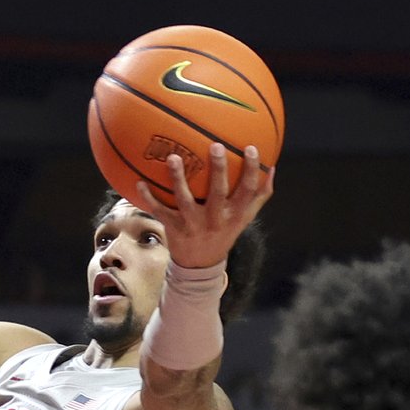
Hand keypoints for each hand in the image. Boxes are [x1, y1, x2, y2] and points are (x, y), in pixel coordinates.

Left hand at [135, 143, 274, 268]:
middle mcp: (215, 219)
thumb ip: (259, 195)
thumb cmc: (224, 232)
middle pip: (219, 192)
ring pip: (185, 199)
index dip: (250, 169)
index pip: (248, 190)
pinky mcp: (173, 227)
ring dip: (178, 178)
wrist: (200, 264)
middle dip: (219, 169)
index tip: (249, 147)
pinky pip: (159, 210)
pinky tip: (139, 181)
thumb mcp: (244, 217)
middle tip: (215, 145)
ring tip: (173, 157)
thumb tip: (271, 167)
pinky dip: (148, 197)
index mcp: (235, 214)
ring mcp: (193, 224)